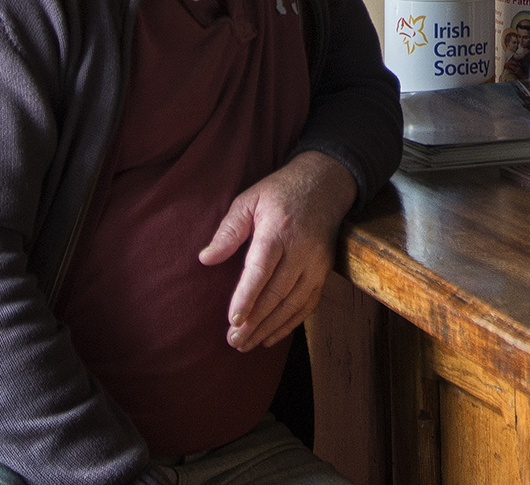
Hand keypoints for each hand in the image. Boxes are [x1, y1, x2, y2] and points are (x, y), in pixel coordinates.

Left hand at [199, 151, 356, 353]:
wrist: (324, 185)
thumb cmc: (279, 192)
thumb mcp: (250, 199)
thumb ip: (228, 230)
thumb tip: (205, 259)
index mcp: (278, 229)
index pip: (262, 268)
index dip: (248, 296)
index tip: (233, 318)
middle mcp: (301, 250)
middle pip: (277, 292)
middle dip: (255, 320)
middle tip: (233, 340)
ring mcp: (316, 264)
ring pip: (293, 304)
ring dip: (269, 328)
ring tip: (246, 344)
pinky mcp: (324, 273)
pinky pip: (307, 305)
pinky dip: (289, 324)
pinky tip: (270, 337)